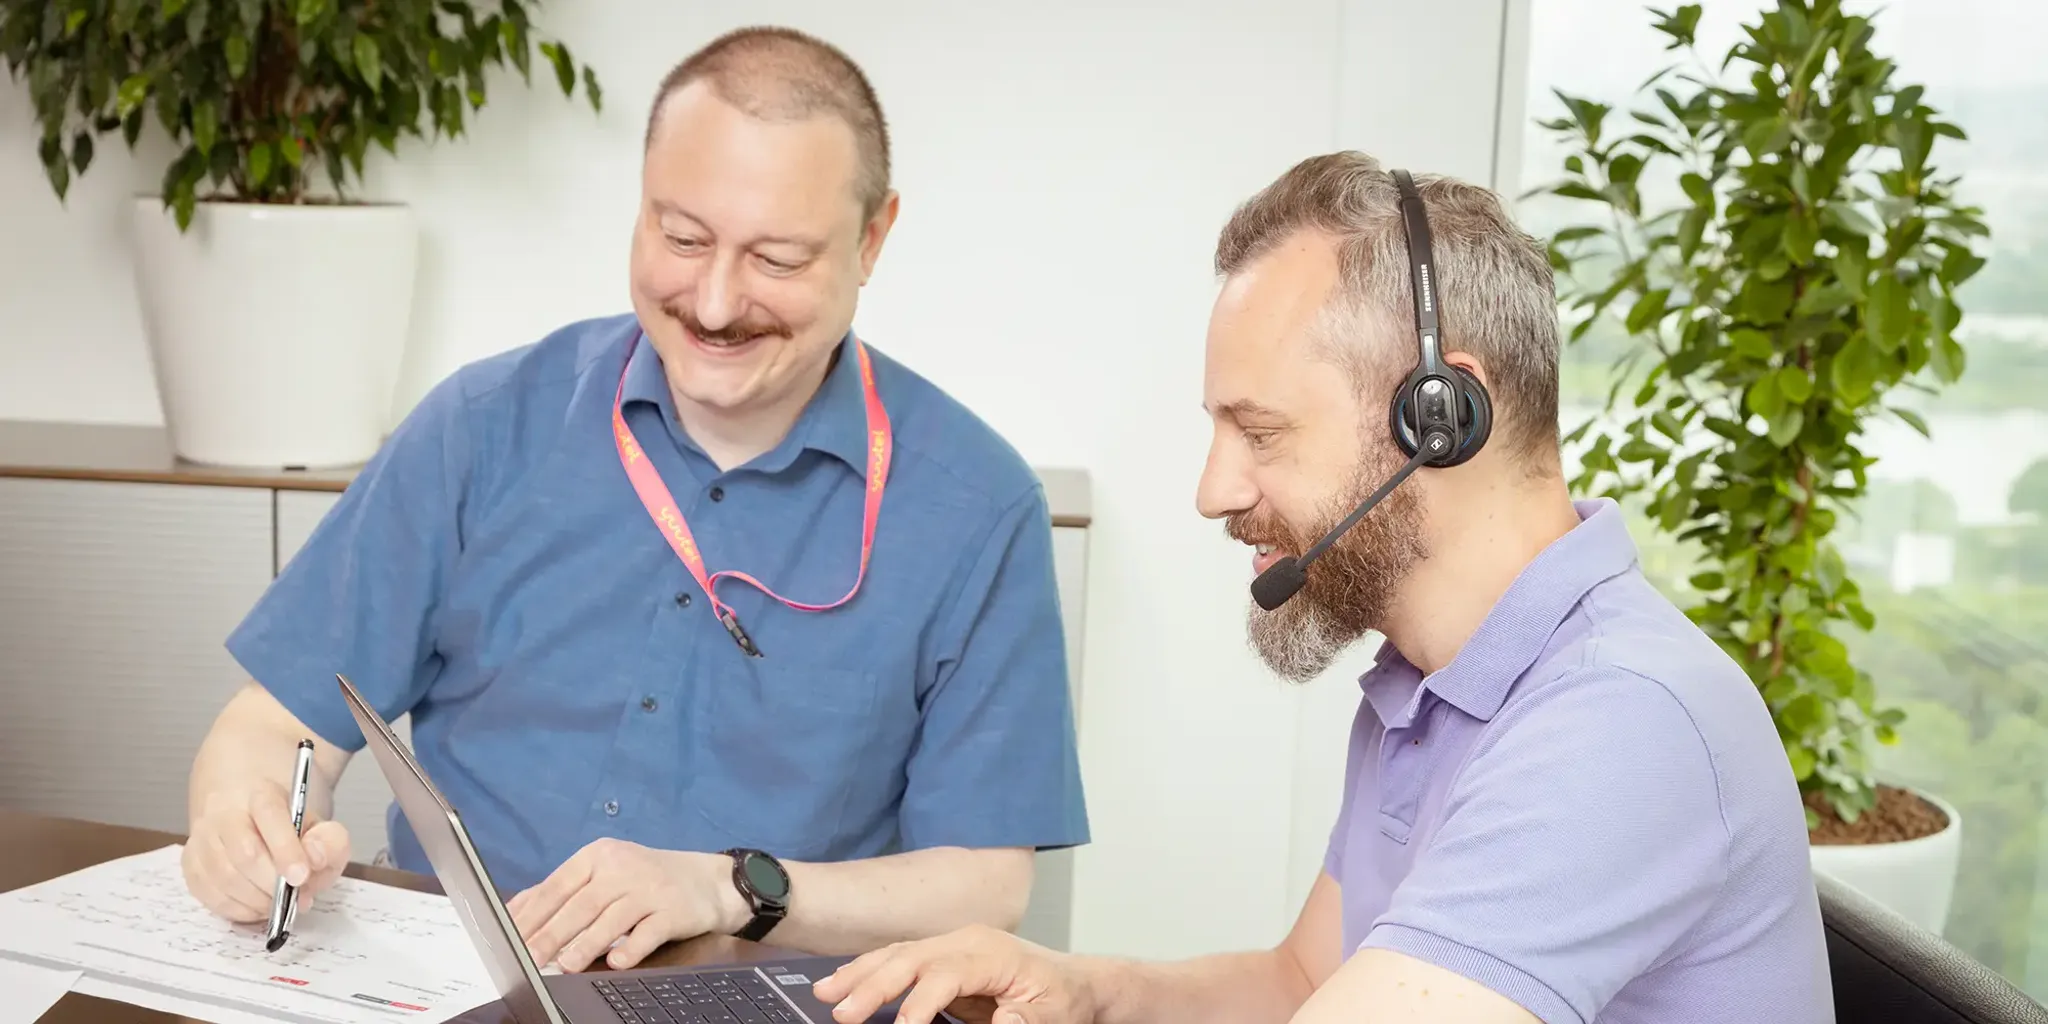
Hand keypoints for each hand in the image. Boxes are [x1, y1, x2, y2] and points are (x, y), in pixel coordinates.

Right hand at [181, 781, 349, 922]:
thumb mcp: (323, 829)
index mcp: (262, 794)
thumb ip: (330, 843)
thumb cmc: (291, 830)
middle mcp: (224, 812)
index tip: (302, 877)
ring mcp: (203, 838)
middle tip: (294, 897)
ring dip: (257, 900)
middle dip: (273, 884)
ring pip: (224, 877)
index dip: (286, 849)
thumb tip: (314, 859)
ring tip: (279, 902)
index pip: (270, 815)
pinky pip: (210, 895)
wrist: (253, 820)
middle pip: (244, 853)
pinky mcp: (191, 864)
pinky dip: (239, 909)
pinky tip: (258, 906)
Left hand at [507, 839, 745, 972]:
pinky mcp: (674, 910)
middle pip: (581, 904)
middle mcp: (622, 868)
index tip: (510, 938)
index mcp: (598, 856)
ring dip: (587, 944)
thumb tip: (515, 910)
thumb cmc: (646, 880)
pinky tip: (616, 962)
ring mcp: (650, 888)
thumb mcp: (604, 873)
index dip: (532, 914)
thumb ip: (563, 890)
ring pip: (612, 918)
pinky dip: (632, 948)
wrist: (709, 881)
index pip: (557, 886)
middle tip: (529, 958)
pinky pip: (649, 932)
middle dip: (551, 934)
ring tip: (567, 965)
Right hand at [812, 925, 1093, 1023]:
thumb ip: (1021, 1023)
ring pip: (898, 954)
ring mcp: (952, 945)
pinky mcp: (942, 957)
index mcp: (994, 954)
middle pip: (912, 957)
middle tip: (843, 1012)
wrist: (1074, 983)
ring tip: (827, 994)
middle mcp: (968, 941)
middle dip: (874, 985)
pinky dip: (869, 970)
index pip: (947, 973)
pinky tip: (844, 983)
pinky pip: (899, 959)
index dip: (921, 1001)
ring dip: (861, 974)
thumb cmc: (1062, 1000)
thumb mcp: (1051, 1017)